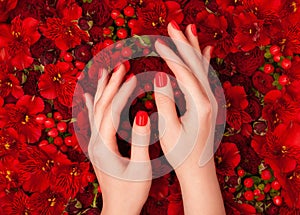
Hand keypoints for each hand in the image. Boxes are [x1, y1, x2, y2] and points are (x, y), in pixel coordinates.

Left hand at [85, 65, 151, 214]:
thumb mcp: (141, 168)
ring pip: (96, 111)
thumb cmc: (132, 192)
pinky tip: (90, 94)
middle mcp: (95, 142)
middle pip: (101, 106)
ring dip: (102, 90)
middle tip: (120, 65)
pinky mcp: (97, 146)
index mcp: (104, 147)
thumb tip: (143, 114)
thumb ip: (141, 141)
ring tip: (105, 71)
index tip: (133, 77)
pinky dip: (93, 104)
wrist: (118, 209)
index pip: (112, 112)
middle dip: (111, 85)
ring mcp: (94, 143)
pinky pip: (93, 120)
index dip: (122, 93)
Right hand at [154, 21, 224, 213]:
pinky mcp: (210, 103)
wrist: (198, 170)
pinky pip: (207, 77)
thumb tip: (160, 75)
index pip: (183, 73)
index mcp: (200, 104)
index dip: (170, 57)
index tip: (157, 43)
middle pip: (195, 64)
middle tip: (172, 26)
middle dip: (183, 44)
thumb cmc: (181, 154)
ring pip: (202, 67)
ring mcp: (212, 100)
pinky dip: (204, 62)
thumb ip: (166, 101)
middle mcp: (210, 98)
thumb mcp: (169, 130)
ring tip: (188, 30)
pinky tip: (206, 51)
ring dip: (193, 48)